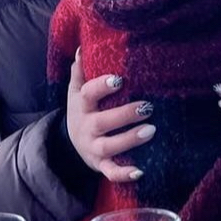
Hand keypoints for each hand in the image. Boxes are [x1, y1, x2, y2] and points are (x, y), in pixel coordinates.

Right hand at [66, 50, 154, 181]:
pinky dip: (123, 174)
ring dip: (130, 140)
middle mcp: (86, 127)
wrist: (69, 143)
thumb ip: (80, 71)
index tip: (119, 80)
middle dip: (125, 115)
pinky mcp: (100, 165)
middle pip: (102, 122)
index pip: (88, 94)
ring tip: (151, 130)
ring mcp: (93, 148)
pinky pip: (110, 172)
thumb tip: (81, 47)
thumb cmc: (81, 110)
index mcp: (82, 106)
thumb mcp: (76, 91)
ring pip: (109, 147)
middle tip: (148, 107)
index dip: (102, 87)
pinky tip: (140, 171)